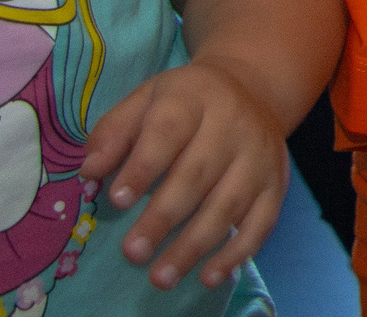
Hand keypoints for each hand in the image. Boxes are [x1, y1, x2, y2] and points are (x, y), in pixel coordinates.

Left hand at [80, 58, 291, 291]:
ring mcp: (259, 156)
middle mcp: (233, 125)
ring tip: (161, 276)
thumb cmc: (186, 103)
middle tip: (133, 252)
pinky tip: (209, 276)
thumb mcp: (146, 99)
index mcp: (194, 99)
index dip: (144, 166)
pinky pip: (262, 221)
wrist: (252, 89)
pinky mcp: (276, 183)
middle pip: (199, 173)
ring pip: (230, 203)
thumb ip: (114, 132)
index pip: (169, 131)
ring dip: (195, 244)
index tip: (117, 200)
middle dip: (164, 216)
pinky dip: (237, 252)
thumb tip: (89, 171)